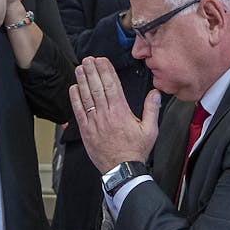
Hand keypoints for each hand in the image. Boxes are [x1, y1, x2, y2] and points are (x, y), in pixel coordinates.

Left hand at [70, 56, 159, 172]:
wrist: (122, 170)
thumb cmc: (135, 151)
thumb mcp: (150, 130)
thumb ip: (152, 109)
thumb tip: (155, 93)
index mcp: (121, 112)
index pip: (112, 86)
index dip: (106, 71)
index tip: (102, 60)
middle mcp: (106, 115)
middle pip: (97, 87)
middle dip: (92, 71)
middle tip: (88, 59)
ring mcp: (94, 122)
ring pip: (87, 97)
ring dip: (82, 81)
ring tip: (80, 68)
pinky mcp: (86, 131)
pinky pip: (78, 111)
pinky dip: (75, 99)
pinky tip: (74, 88)